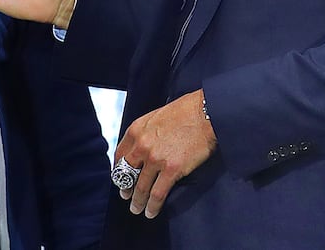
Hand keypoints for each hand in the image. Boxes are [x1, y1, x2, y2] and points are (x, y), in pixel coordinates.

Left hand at [114, 90, 215, 218]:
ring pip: (141, 187)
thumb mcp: (156, 116)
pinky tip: (151, 212)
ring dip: (137, 201)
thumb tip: (142, 147)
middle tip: (126, 196)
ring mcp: (156, 159)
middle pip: (127, 173)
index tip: (120, 177)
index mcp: (136, 130)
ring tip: (137, 209)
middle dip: (125, 188)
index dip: (119, 169)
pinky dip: (152, 206)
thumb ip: (145, 132)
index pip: (120, 155)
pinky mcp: (172, 170)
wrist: (206, 113)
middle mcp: (141, 145)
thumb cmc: (185, 112)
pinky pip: (158, 194)